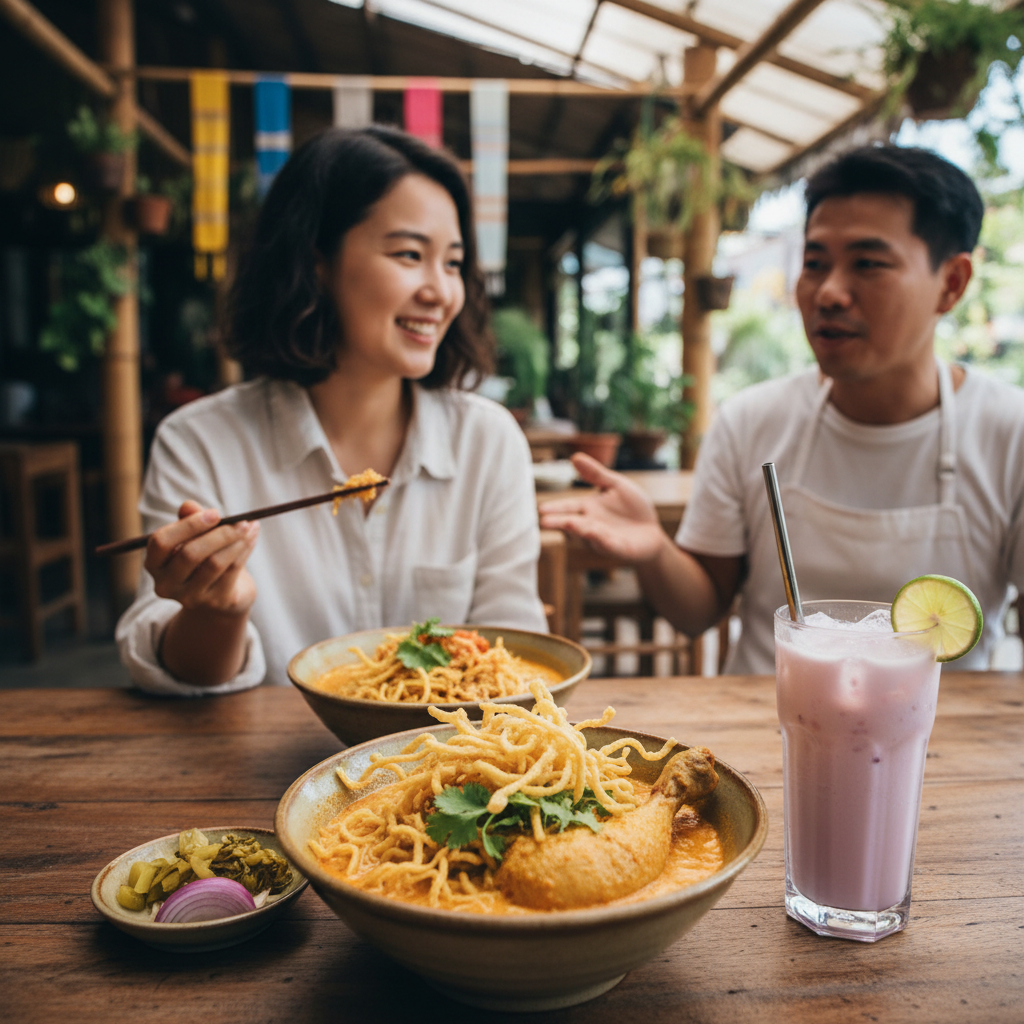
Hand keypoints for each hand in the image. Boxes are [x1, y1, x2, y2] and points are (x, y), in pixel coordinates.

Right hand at [145, 501, 258, 615]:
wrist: (221, 595)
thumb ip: (189, 520)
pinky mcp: (215, 602)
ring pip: (214, 563)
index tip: (215, 513)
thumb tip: (188, 506)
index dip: (188, 526)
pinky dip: (245, 549)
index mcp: (154, 564)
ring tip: (249, 526)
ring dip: (236, 541)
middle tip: (241, 520)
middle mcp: (166, 584)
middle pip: (190, 554)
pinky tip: (252, 537)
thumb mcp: (195, 537)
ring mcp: (190, 597)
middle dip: (219, 534)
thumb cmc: (203, 558)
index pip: (161, 542)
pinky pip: (232, 571)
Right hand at [539, 453, 668, 563]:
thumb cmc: (632, 508)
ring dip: (578, 530)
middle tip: (544, 522)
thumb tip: (575, 456)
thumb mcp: (616, 485)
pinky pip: (607, 544)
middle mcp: (591, 525)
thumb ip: (596, 474)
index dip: (556, 508)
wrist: (653, 532)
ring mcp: (603, 538)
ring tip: (567, 523)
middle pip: (572, 523)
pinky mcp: (618, 548)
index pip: (569, 507)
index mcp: (589, 508)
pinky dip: (600, 539)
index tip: (541, 509)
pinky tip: (592, 532)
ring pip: (588, 534)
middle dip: (559, 522)